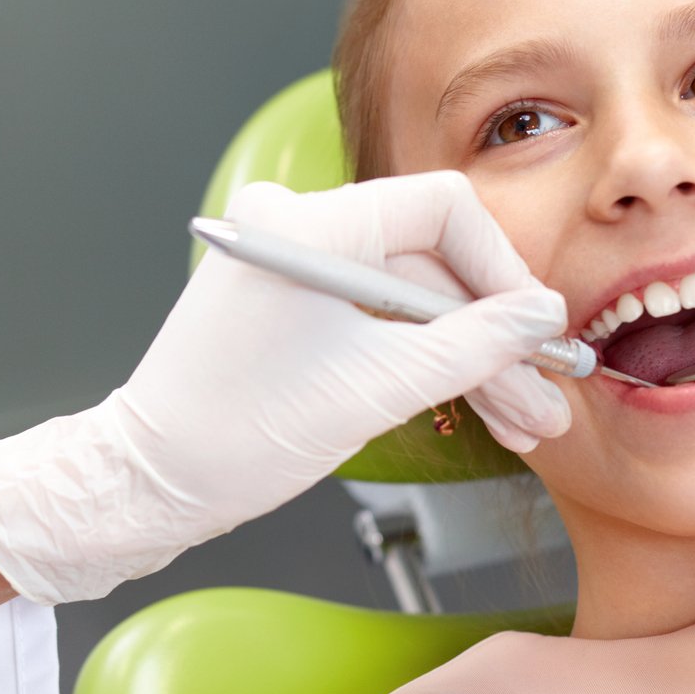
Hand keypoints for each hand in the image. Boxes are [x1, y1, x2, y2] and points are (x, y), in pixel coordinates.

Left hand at [0, 172, 569, 604]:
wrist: (149, 484)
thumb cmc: (238, 434)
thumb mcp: (377, 389)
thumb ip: (472, 346)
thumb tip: (538, 317)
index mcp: (311, 223)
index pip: (443, 209)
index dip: (502, 269)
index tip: (535, 330)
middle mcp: (298, 226)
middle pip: (431, 262)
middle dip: (492, 335)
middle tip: (545, 393)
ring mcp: (292, 266)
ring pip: (409, 301)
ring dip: (466, 361)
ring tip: (525, 421)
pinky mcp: (289, 305)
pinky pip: (373, 319)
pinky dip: (420, 362)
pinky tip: (477, 406)